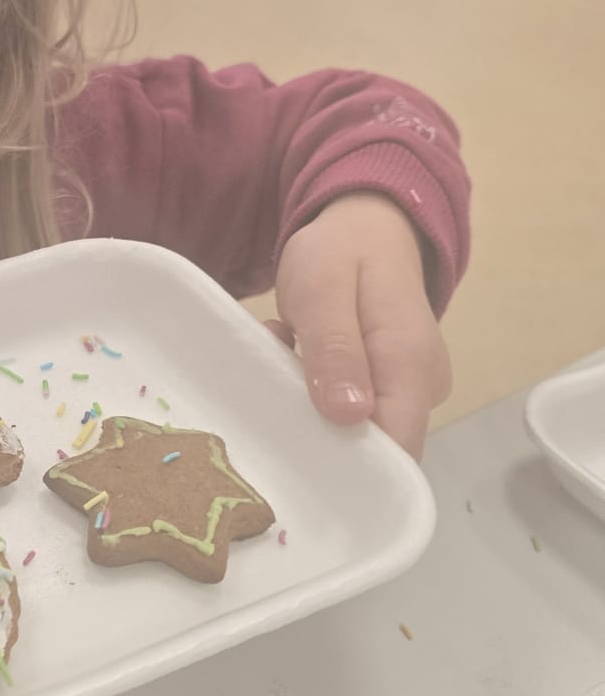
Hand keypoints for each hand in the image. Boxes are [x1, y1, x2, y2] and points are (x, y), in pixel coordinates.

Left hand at [271, 193, 451, 458]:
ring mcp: (409, 387)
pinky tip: (293, 354)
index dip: (352, 472)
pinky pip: (350, 408)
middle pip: (373, 447)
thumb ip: (335, 350)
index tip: (295, 461)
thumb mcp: (323, 291)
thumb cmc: (342, 252)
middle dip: (316, 431)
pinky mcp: (390, 384)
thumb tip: (349, 417)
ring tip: (281, 352)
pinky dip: (316, 390)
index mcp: (411, 367)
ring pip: (354, 428)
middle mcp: (422, 387)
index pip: (397, 451)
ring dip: (309, 403)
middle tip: (274, 384)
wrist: (366, 224)